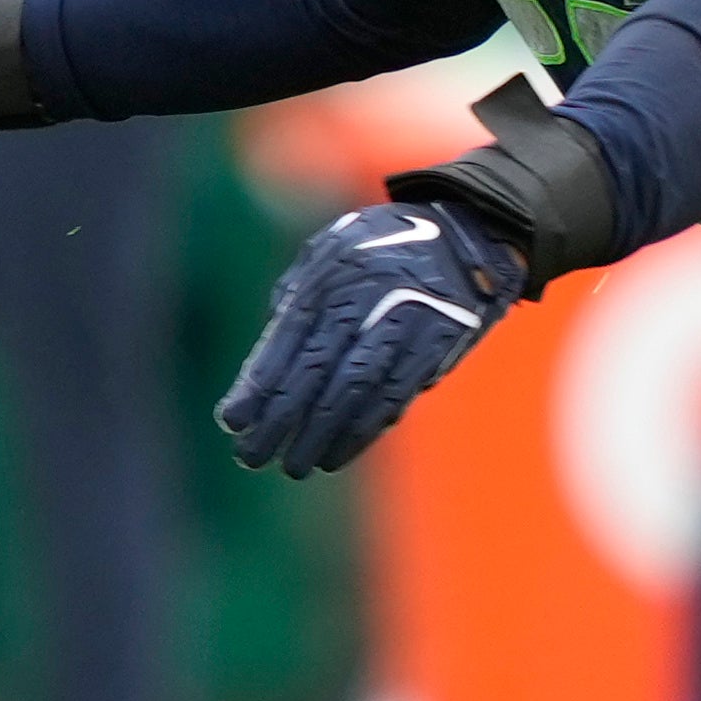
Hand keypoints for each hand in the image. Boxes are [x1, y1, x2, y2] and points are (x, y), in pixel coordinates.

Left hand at [215, 199, 528, 477]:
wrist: (468, 234)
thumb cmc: (383, 246)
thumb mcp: (332, 250)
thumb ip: (297, 296)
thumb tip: (265, 358)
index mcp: (331, 273)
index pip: (286, 338)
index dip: (258, 384)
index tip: (232, 420)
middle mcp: (365, 298)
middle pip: (315, 370)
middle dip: (280, 419)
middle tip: (250, 457)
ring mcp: (403, 323)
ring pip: (354, 391)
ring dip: (321, 435)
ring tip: (295, 466)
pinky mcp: (435, 347)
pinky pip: (394, 397)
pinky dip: (363, 431)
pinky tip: (338, 454)